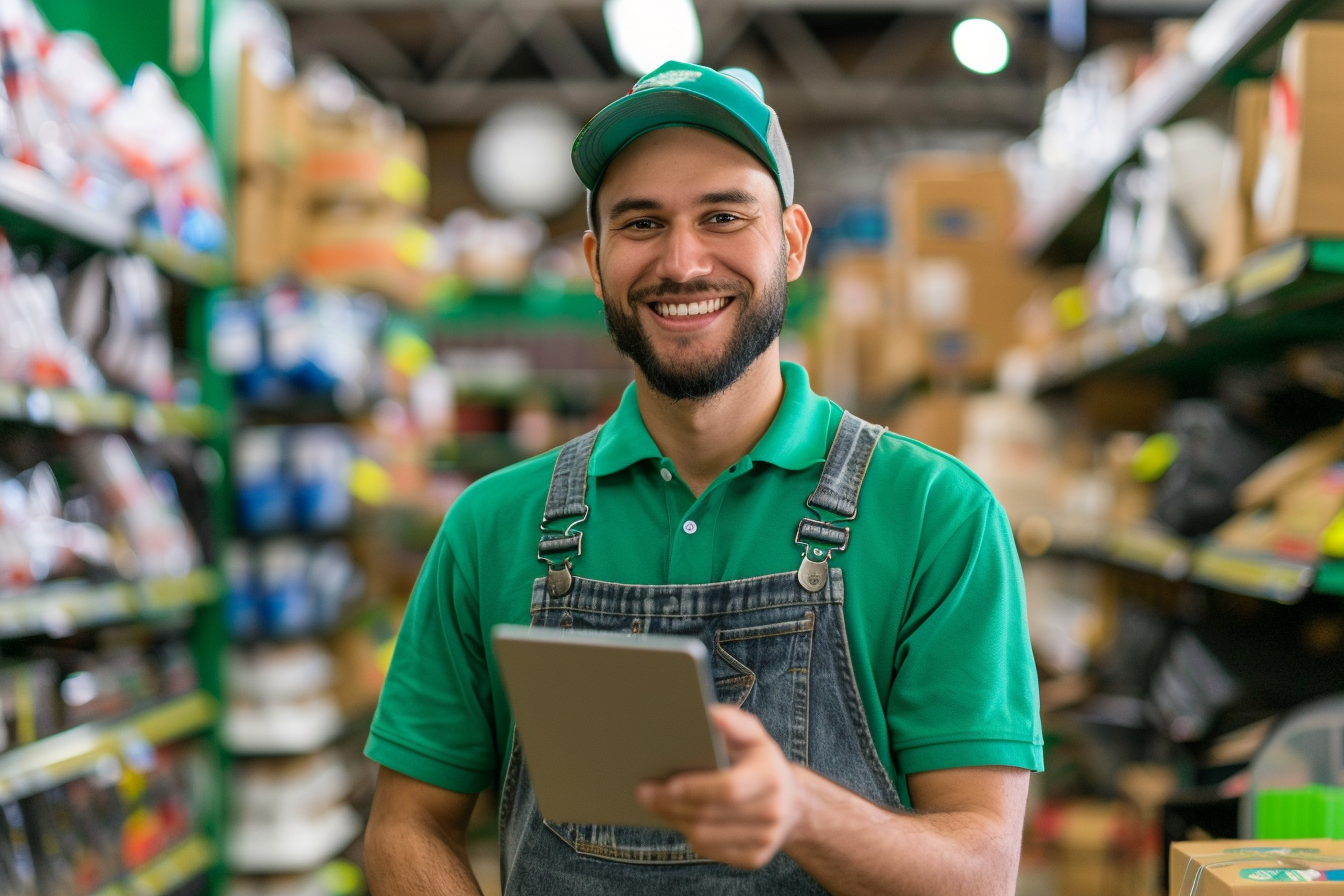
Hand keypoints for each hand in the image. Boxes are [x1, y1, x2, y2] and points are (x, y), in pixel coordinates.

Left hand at [636, 704, 801, 869]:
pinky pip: (710, 851)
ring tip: (653, 804)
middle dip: (671, 805)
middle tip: (643, 792)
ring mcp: (765, 839)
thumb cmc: (760, 762)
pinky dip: (688, 834)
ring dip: (674, 820)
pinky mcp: (754, 859)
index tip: (667, 783)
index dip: (696, 788)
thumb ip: (732, 721)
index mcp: (771, 777)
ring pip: (705, 836)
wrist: (792, 803)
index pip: (729, 788)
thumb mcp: (752, 735)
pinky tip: (676, 818)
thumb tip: (709, 715)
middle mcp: (773, 811)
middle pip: (710, 815)